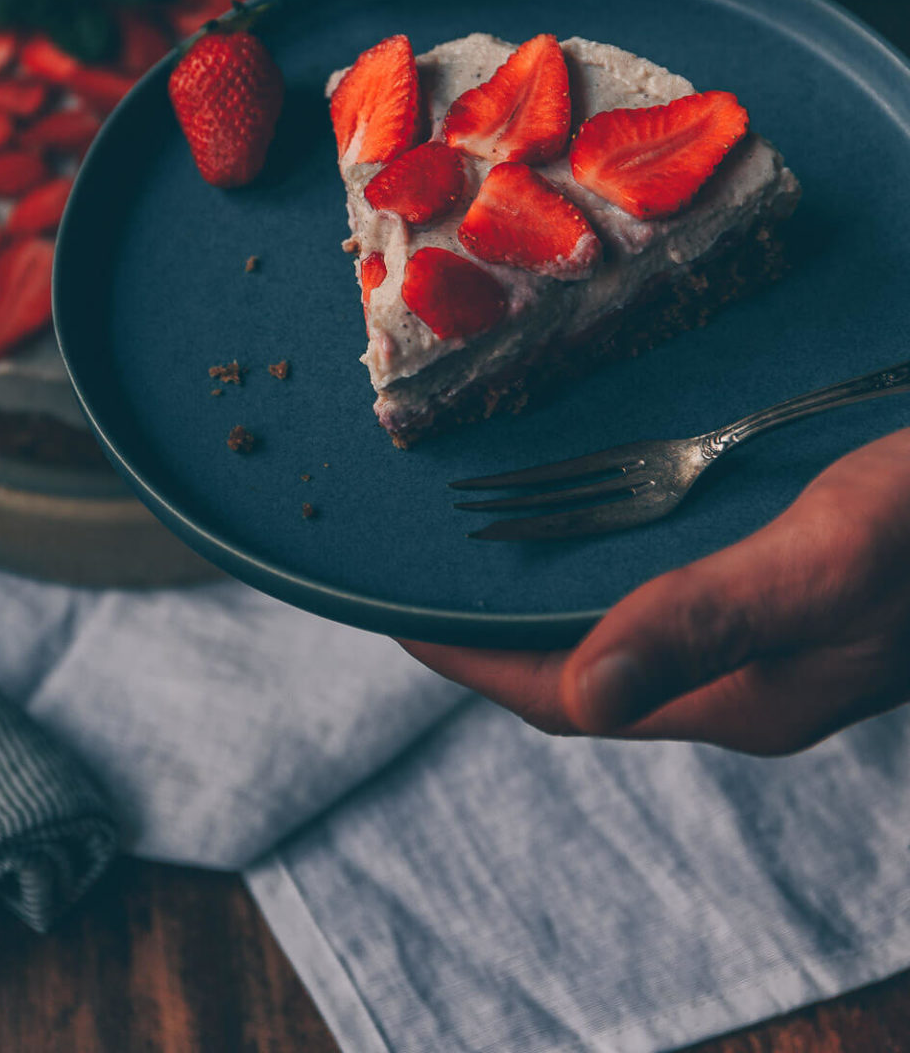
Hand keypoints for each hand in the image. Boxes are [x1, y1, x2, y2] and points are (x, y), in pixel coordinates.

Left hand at [402, 428, 909, 754]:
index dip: (473, 666)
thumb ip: (709, 618)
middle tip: (417, 572)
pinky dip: (611, 561)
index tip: (391, 620)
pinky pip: (670, 591)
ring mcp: (772, 640)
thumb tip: (581, 689)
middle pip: (586, 671)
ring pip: (625, 630)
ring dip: (548, 597)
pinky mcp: (791, 591)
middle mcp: (745, 680)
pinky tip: (596, 514)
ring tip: (478, 543)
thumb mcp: (823, 561)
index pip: (569, 700)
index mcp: (742, 697)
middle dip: (495, 635)